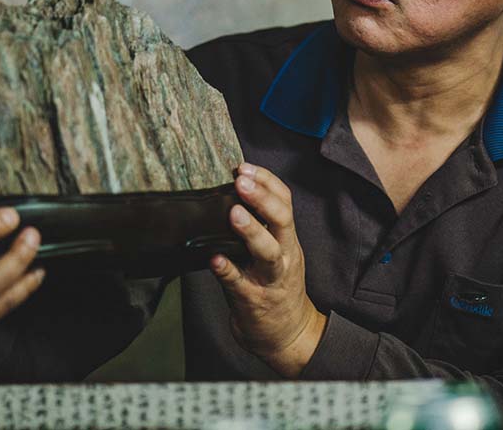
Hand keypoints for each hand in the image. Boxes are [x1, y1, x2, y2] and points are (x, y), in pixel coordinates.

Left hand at [210, 163, 325, 377]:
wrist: (288, 334)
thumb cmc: (277, 286)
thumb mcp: (279, 251)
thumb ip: (263, 226)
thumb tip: (233, 190)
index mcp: (288, 239)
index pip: (285, 202)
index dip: (267, 182)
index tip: (244, 167)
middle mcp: (284, 255)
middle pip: (281, 221)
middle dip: (262, 198)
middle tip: (241, 181)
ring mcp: (270, 279)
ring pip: (267, 252)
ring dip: (251, 232)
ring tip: (234, 214)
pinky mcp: (252, 300)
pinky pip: (239, 284)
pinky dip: (227, 270)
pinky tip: (214, 259)